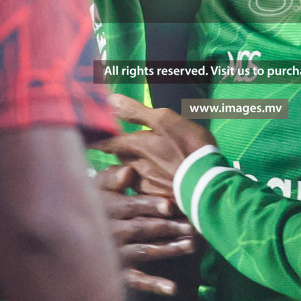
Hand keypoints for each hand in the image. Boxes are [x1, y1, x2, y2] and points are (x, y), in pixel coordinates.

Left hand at [93, 95, 214, 199]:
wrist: (209, 184)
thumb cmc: (189, 148)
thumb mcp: (165, 121)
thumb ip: (136, 112)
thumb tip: (110, 100)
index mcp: (136, 147)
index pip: (108, 142)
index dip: (99, 140)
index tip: (91, 139)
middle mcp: (136, 168)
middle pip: (121, 158)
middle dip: (119, 152)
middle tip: (120, 146)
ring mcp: (148, 186)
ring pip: (132, 175)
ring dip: (133, 169)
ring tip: (143, 164)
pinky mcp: (160, 200)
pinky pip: (147, 191)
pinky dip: (148, 185)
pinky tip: (160, 182)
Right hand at [95, 163, 198, 295]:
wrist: (71, 229)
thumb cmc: (93, 200)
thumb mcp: (97, 184)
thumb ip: (113, 177)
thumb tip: (129, 172)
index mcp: (108, 208)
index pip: (132, 206)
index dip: (150, 205)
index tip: (169, 206)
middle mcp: (112, 232)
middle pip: (143, 228)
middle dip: (168, 227)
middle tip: (193, 225)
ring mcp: (116, 254)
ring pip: (145, 251)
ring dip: (168, 249)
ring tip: (192, 246)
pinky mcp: (118, 272)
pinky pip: (137, 280)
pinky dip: (154, 284)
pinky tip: (173, 288)